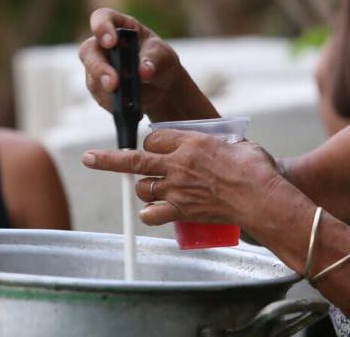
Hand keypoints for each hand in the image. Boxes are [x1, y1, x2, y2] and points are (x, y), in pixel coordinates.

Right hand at [79, 8, 188, 118]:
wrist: (161, 85)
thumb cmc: (160, 60)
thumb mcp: (163, 55)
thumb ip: (154, 59)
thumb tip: (144, 71)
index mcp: (118, 26)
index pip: (102, 18)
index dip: (101, 27)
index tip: (110, 42)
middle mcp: (102, 46)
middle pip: (89, 52)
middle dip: (99, 68)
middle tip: (113, 83)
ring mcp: (98, 68)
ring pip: (92, 78)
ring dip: (107, 91)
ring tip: (126, 100)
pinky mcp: (100, 89)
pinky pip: (101, 97)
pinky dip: (114, 104)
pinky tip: (128, 107)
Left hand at [82, 129, 284, 229]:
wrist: (260, 198)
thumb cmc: (255, 169)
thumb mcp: (237, 143)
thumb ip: (222, 142)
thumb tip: (226, 143)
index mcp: (190, 141)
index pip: (155, 136)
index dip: (153, 141)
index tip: (156, 145)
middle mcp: (177, 163)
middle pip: (134, 160)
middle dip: (108, 160)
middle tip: (89, 158)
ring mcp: (176, 189)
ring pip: (143, 188)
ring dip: (145, 188)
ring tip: (155, 189)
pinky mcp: (180, 211)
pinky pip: (152, 214)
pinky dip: (150, 214)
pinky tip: (156, 211)